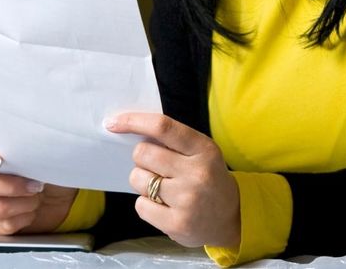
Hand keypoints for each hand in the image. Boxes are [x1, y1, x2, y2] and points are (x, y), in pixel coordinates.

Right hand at [0, 139, 77, 234]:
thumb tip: (32, 147)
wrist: (62, 196)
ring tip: (38, 195)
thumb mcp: (41, 154)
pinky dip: (26, 216)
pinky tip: (34, 209)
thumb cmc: (48, 169)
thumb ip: (29, 149)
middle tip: (34, 184)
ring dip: (24, 202)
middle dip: (9, 185)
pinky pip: (6, 224)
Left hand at [105, 113, 239, 247]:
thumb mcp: (200, 150)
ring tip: (161, 186)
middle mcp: (196, 173)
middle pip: (143, 153)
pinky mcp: (177, 224)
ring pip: (138, 179)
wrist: (231, 216)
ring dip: (142, 180)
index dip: (134, 121)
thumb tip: (129, 128)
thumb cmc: (207, 175)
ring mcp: (187, 200)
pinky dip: (146, 203)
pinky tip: (163, 205)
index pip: (162, 127)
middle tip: (154, 165)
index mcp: (203, 148)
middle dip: (141, 157)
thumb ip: (172, 140)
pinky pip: (140, 206)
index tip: (113, 122)